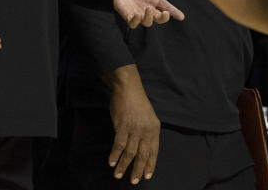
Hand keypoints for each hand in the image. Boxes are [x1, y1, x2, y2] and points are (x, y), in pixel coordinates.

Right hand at [107, 66, 159, 184]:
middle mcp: (146, 130)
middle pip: (142, 155)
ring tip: (118, 175)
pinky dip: (115, 155)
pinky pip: (118, 145)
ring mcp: (134, 129)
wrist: (128, 88)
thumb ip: (146, 132)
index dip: (150, 165)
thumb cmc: (137, 102)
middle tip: (134, 181)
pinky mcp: (122, 126)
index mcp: (155, 128)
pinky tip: (112, 162)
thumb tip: (141, 149)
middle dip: (137, 170)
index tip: (146, 176)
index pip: (154, 151)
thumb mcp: (148, 117)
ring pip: (129, 153)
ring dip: (123, 166)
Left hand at [114, 0, 184, 27]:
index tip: (181, 16)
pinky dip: (135, 21)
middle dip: (163, 18)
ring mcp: (137, 11)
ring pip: (147, 22)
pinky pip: (132, 23)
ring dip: (150, 18)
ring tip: (149, 8)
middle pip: (159, 18)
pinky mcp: (127, 13)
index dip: (174, 12)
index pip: (167, 7)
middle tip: (165, 13)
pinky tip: (137, 15)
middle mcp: (147, 7)